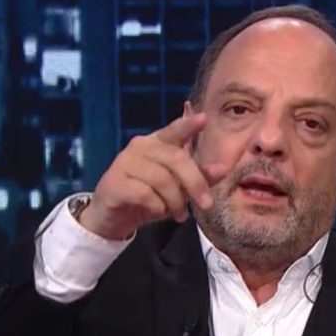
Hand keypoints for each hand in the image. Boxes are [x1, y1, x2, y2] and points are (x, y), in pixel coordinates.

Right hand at [79, 113, 226, 239]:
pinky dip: (157, 207)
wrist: (113, 217)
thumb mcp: (178, 188)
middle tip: (206, 204)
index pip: (174, 130)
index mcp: (157, 143)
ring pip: (162, 179)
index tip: (204, 118)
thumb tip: (222, 168)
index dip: (188, 125)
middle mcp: (139, 147)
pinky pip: (145, 194)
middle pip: (176, 159)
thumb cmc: (149, 197)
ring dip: (176, 201)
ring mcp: (124, 163)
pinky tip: (156, 211)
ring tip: (178, 214)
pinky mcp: (114, 183)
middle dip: (195, 183)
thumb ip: (199, 177)